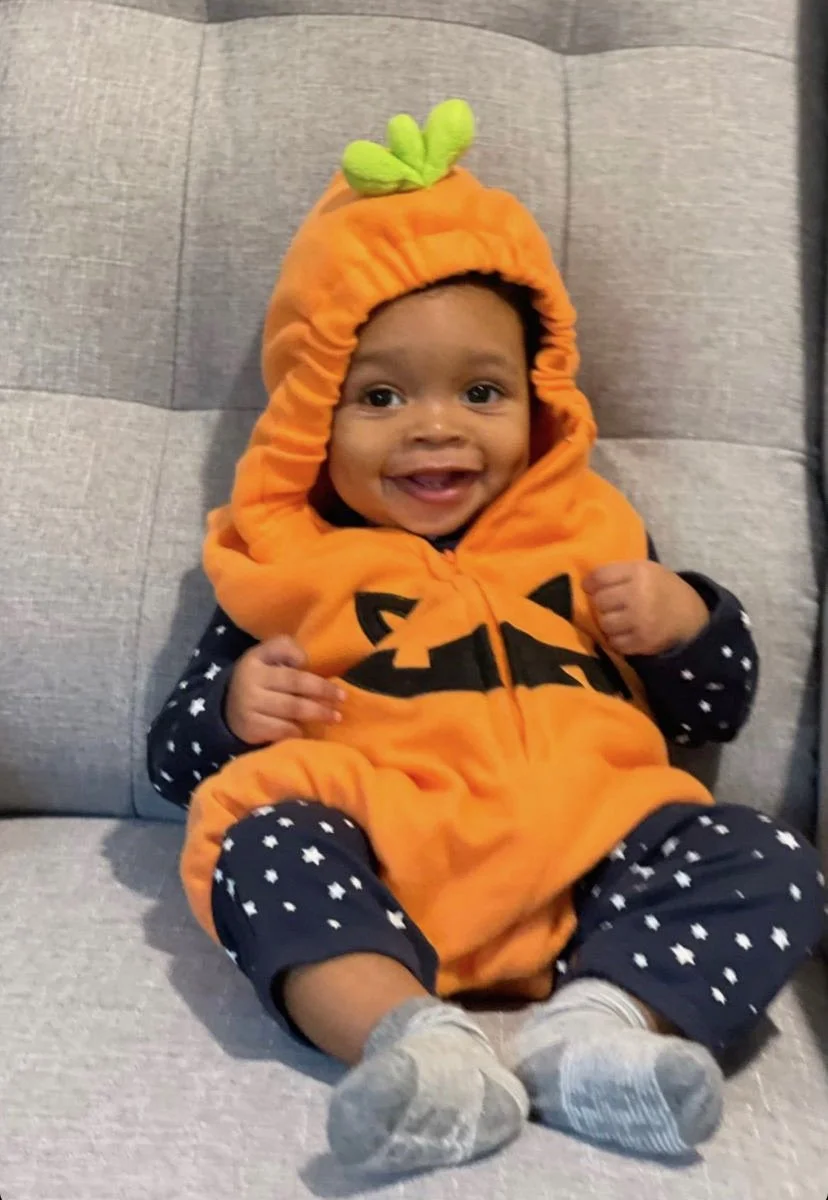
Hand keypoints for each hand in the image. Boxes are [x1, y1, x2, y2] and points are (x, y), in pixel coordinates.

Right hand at [225, 636, 344, 744]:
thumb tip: (306, 661)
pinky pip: (282, 729)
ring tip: (335, 717)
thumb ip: (285, 650)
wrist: (228, 710)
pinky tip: (307, 731)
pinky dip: (298, 730)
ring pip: (292, 708)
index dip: (297, 655)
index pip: (280, 649)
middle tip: (342, 698)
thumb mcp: (265, 659)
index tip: (310, 662)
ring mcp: (250, 705)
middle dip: (322, 690)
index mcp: (255, 658)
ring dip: (317, 713)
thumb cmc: (259, 680)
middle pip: (295, 682)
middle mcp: (250, 679)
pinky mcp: (251, 728)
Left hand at [583, 561, 709, 657]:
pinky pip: (615, 643)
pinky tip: (626, 632)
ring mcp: (641, 620)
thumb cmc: (661, 589)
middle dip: (602, 604)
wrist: (690, 615)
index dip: (591, 583)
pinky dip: (617, 639)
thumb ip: (618, 573)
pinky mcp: (643, 642)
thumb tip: (586, 584)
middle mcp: (639, 595)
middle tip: (612, 605)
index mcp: (639, 572)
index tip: (590, 588)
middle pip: (600, 601)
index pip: (600, 576)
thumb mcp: (645, 570)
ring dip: (608, 623)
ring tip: (619, 620)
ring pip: (604, 623)